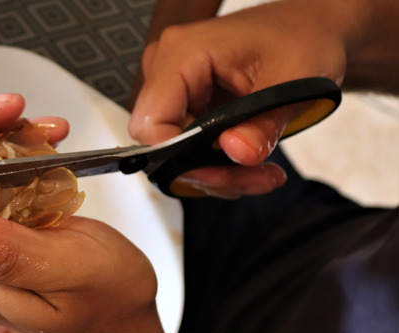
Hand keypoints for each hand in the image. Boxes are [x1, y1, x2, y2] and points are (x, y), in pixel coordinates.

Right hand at [130, 1, 348, 197]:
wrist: (310, 26)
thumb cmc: (300, 37)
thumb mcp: (294, 81)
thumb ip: (263, 123)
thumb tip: (237, 153)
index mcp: (184, 52)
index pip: (150, 122)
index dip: (178, 157)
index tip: (221, 171)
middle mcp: (168, 66)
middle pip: (161, 142)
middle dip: (207, 169)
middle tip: (254, 177)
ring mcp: (173, 84)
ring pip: (174, 150)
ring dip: (217, 170)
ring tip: (260, 172)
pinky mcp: (183, 100)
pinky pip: (186, 144)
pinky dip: (217, 160)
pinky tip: (248, 159)